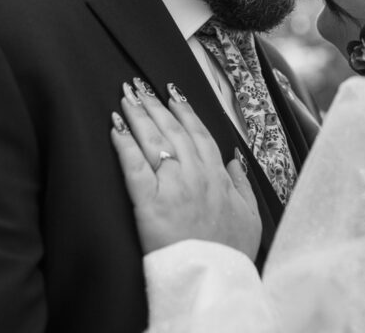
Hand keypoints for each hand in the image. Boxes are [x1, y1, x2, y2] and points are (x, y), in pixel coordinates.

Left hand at [110, 78, 260, 260]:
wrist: (212, 279)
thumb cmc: (230, 253)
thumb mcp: (250, 217)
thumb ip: (242, 186)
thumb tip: (234, 162)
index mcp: (217, 176)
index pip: (199, 134)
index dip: (184, 112)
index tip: (172, 95)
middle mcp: (195, 174)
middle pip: (172, 130)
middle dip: (155, 105)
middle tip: (139, 86)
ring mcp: (172, 186)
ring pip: (153, 141)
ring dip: (138, 115)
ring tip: (125, 96)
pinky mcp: (149, 202)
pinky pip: (134, 166)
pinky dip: (123, 144)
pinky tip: (114, 127)